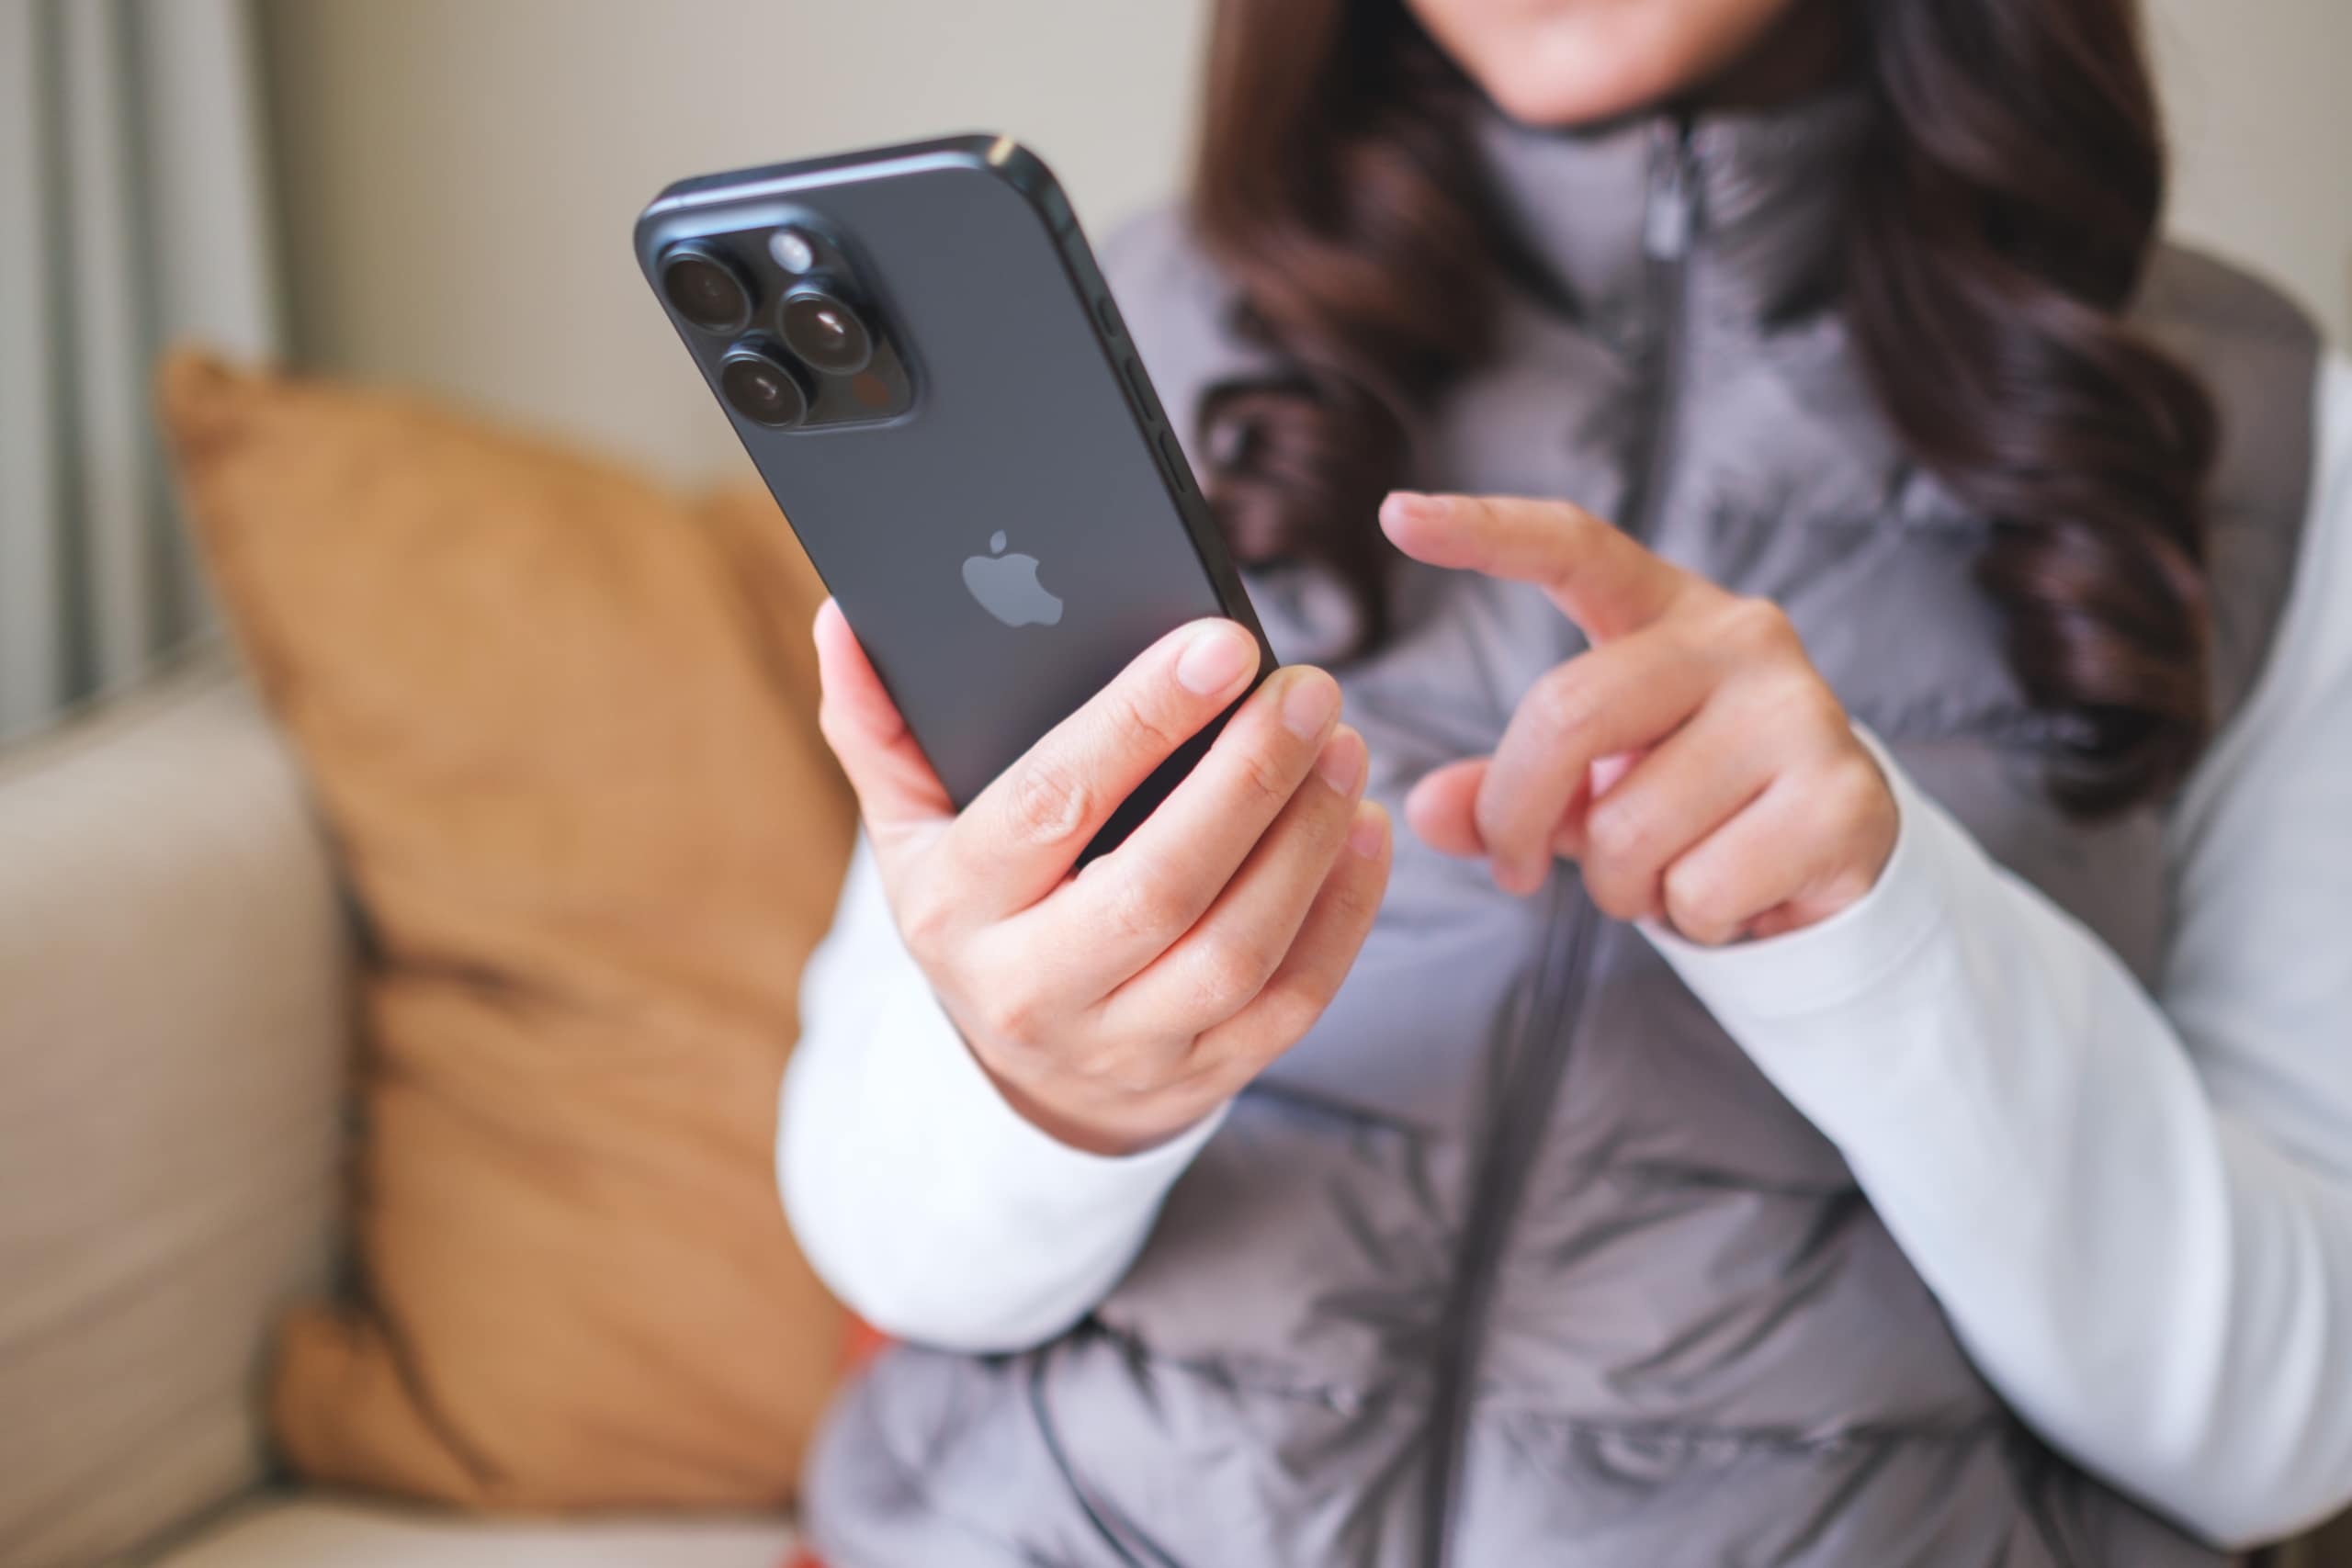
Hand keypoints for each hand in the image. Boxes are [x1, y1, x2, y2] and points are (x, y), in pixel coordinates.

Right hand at [814, 602, 1391, 1154]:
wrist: (1025, 1078)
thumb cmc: (978, 915)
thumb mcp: (909, 832)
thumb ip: (878, 727)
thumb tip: (842, 618)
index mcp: (957, 909)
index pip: (1052, 804)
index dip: (1140, 722)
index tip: (1222, 642)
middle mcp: (1034, 988)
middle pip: (1160, 885)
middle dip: (1248, 778)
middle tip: (1309, 688)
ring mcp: (1126, 1045)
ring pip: (1237, 949)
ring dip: (1307, 841)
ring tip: (1344, 745)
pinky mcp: (1205, 1074)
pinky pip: (1294, 999)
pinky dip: (1345, 913)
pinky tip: (1366, 829)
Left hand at [1381, 492, 1896, 944]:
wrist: (1835, 859)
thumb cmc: (1689, 805)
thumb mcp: (1585, 786)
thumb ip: (1501, 791)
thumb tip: (1423, 809)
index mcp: (1667, 609)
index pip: (1574, 547)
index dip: (1485, 529)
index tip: (1396, 515)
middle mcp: (1742, 636)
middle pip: (1565, 715)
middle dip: (1516, 817)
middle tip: (1515, 870)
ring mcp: (1801, 711)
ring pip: (1630, 829)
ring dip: (1620, 887)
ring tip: (1667, 874)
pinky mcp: (1841, 798)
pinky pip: (1700, 888)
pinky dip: (1691, 918)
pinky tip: (1734, 896)